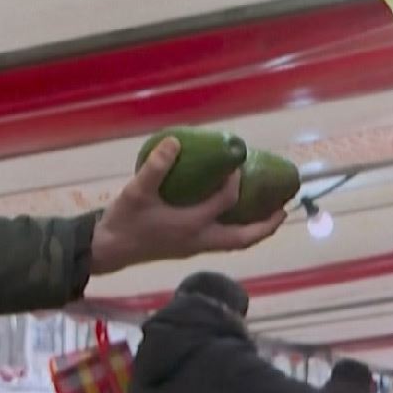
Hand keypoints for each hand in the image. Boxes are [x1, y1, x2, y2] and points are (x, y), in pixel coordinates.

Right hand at [90, 137, 286, 275]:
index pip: (225, 202)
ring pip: (235, 243)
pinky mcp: (188, 248)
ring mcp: (195, 247)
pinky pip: (223, 241)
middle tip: (283, 208)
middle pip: (243, 239)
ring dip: (255, 230)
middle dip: (266, 225)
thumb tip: (175, 142)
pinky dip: (237, 230)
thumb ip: (155, 167)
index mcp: (191, 225)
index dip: (235, 182)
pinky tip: (234, 215)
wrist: (108, 250)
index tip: (237, 164)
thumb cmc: (124, 221)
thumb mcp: (137, 192)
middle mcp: (199, 240)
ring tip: (268, 213)